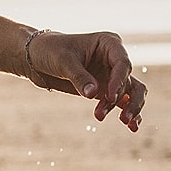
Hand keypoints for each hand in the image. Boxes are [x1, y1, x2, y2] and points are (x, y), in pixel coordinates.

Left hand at [27, 30, 148, 130]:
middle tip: (121, 118)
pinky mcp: (106, 89)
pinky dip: (129, 112)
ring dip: (128, 107)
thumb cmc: (51, 51)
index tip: (109, 97)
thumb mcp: (63, 62)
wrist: (38, 58)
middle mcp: (114, 58)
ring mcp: (112, 75)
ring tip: (123, 122)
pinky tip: (132, 127)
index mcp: (108, 43)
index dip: (118, 82)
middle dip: (126, 99)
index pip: (122, 63)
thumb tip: (93, 94)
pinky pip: (123, 101)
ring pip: (131, 92)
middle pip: (130, 80)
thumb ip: (79, 77)